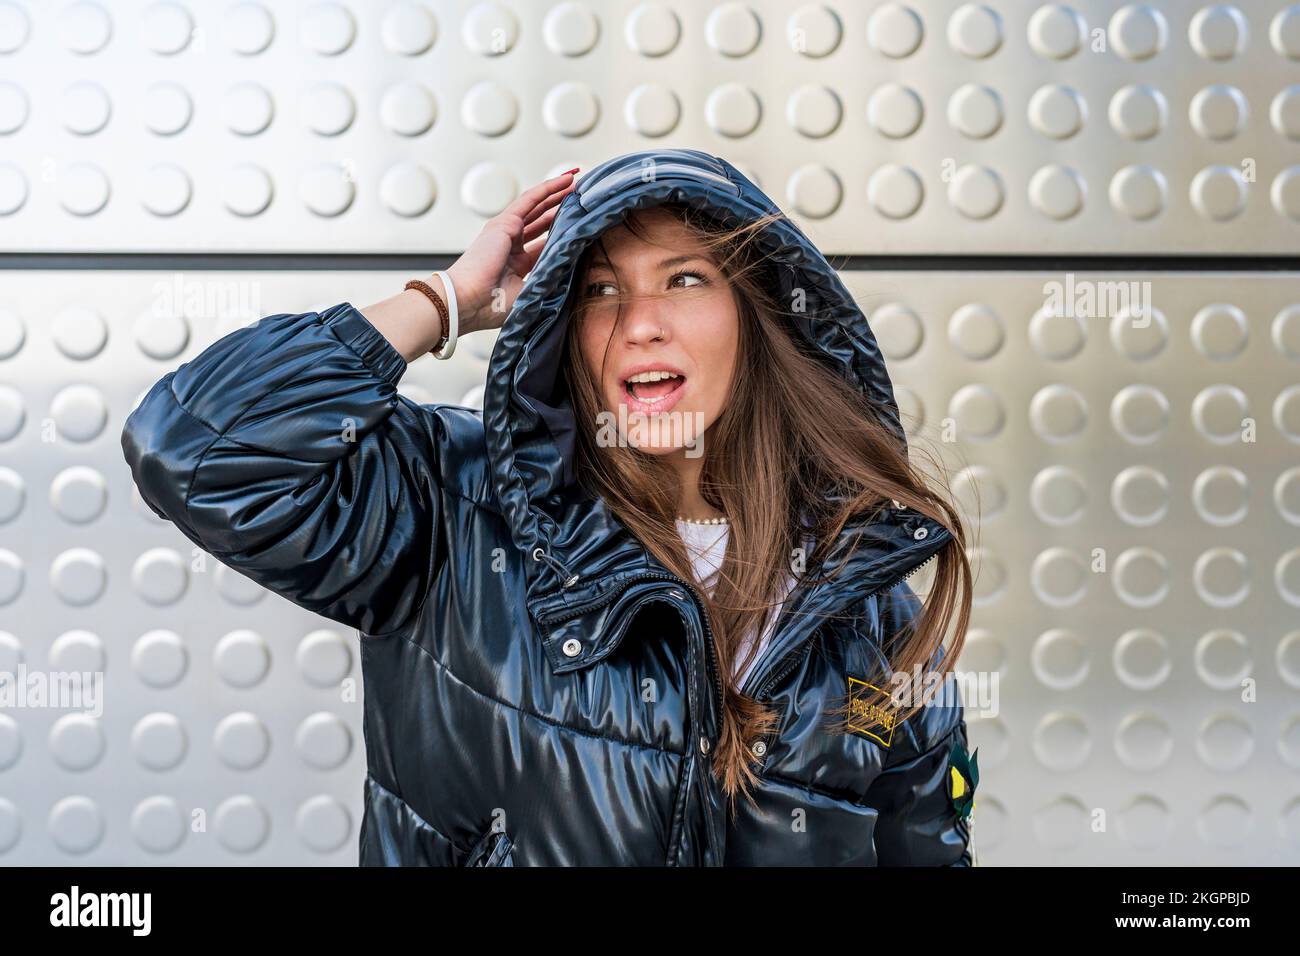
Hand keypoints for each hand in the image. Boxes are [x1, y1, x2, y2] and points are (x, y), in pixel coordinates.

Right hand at [441, 170, 579, 334]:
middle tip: (581, 199)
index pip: (544, 243)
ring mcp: (506, 232)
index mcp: (516, 264)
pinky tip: (565, 181)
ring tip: (577, 182)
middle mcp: (510, 245)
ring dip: (558, 193)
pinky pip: (531, 200)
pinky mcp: (505, 223)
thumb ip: (550, 277)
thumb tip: (574, 267)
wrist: (469, 302)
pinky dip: (549, 188)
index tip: (581, 227)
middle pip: (542, 221)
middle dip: (561, 208)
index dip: (561, 233)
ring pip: (538, 206)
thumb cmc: (491, 306)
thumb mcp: (530, 292)